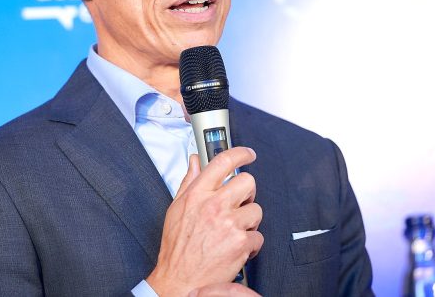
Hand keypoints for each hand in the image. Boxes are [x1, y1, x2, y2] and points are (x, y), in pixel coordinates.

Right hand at [147, 147, 262, 296]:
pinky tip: (236, 248)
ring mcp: (229, 224)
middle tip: (240, 203)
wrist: (179, 281)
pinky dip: (250, 244)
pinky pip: (258, 236)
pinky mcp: (241, 243)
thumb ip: (189, 181)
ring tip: (234, 231)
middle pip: (247, 182)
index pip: (223, 162)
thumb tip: (195, 161)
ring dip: (249, 221)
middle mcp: (214, 205)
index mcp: (197, 194)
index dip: (240, 154)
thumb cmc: (177, 247)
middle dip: (247, 193)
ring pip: (256, 209)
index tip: (248, 154)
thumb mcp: (176, 208)